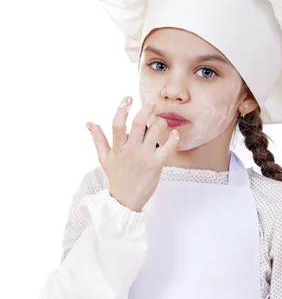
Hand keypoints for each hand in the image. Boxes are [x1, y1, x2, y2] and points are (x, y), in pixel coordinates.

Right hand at [86, 97, 179, 211]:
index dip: (122, 109)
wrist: (126, 199)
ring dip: (161, 123)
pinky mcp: (156, 164)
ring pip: (155, 132)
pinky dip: (173, 138)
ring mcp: (144, 157)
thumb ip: (98, 139)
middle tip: (151, 104)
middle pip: (139, 124)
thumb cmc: (117, 177)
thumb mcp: (104, 158)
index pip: (117, 124)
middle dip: (146, 109)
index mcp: (118, 147)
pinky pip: (168, 148)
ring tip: (161, 122)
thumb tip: (89, 123)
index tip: (127, 99)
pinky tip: (174, 134)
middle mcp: (131, 150)